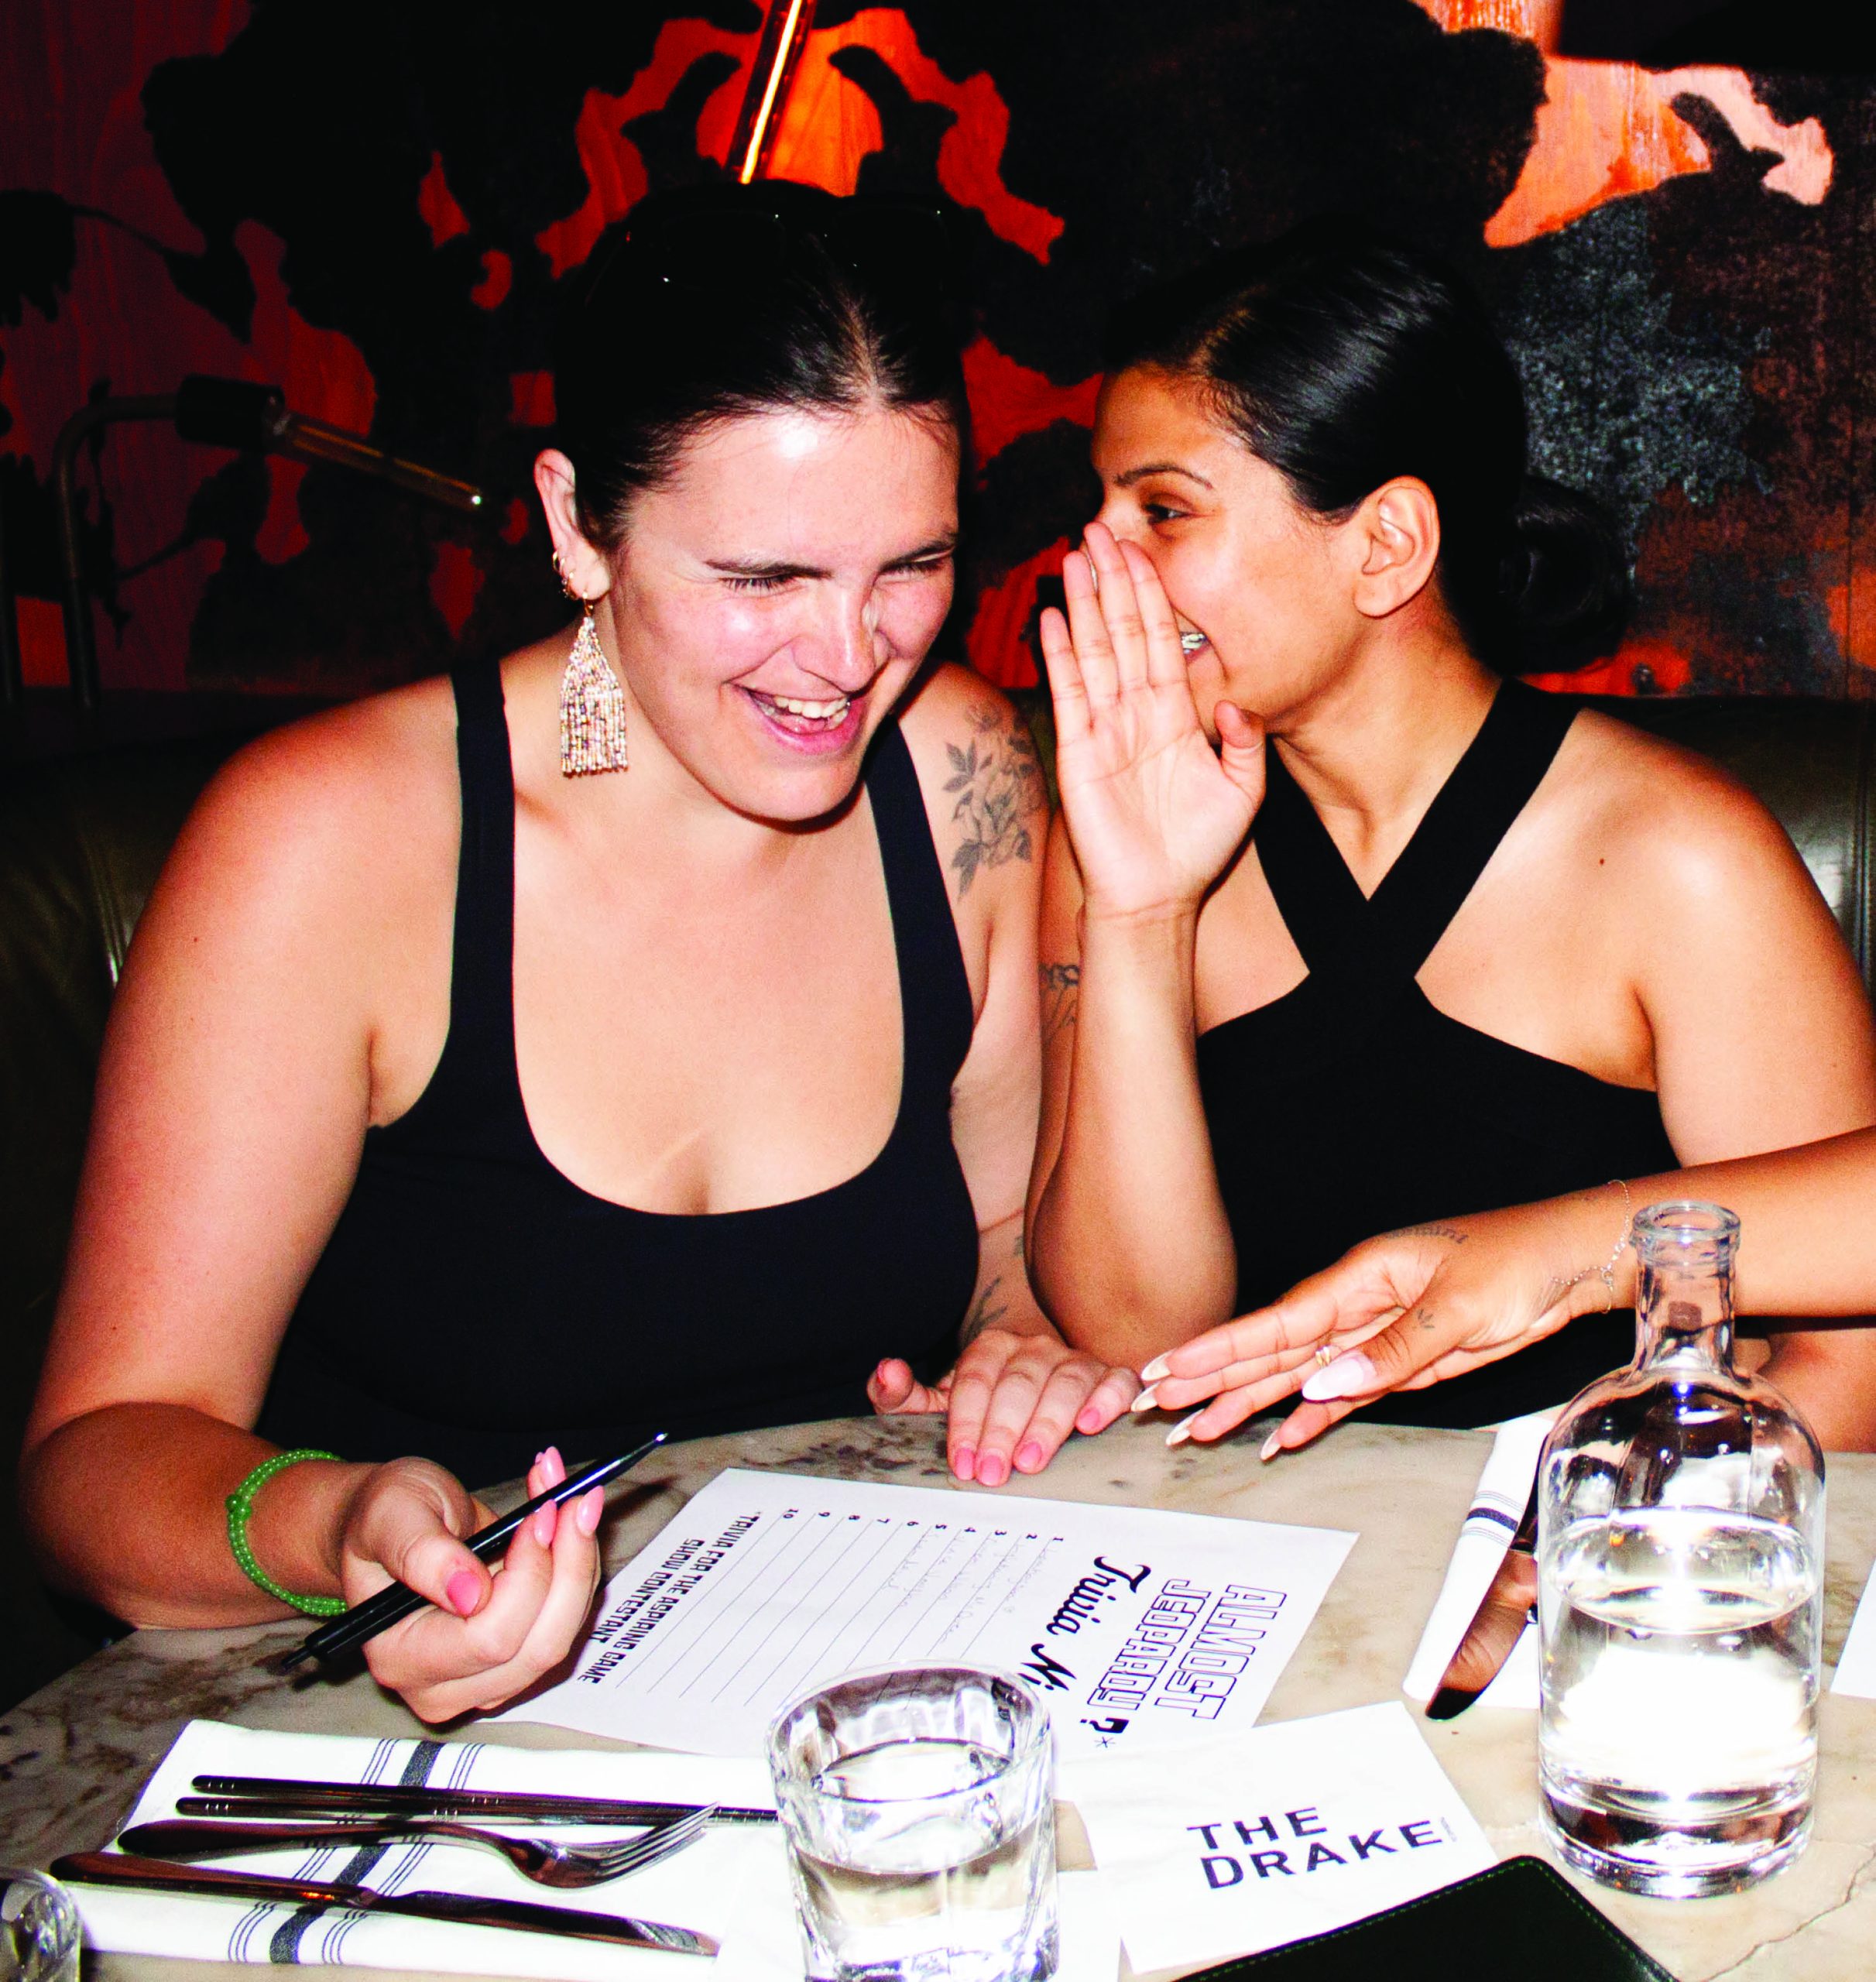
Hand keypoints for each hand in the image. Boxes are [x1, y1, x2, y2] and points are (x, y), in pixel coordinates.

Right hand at [339, 1446, 603, 1722]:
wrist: (398, 1525)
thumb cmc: (386, 1520)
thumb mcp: (390, 1514)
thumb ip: (421, 1552)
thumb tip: (468, 1594)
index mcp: (401, 1657)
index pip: (489, 1640)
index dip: (528, 1575)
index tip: (538, 1513)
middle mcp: (444, 1685)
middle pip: (539, 1646)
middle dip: (569, 1566)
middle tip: (571, 1498)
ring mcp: (487, 1679)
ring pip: (563, 1632)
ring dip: (579, 1559)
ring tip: (564, 1496)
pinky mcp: (519, 1657)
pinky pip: (569, 1618)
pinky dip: (577, 1564)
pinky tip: (562, 1519)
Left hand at [869, 1330, 1138, 1484]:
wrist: (1028, 1409)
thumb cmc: (980, 1413)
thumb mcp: (936, 1408)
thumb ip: (902, 1395)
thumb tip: (886, 1371)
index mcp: (990, 1350)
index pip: (976, 1380)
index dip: (967, 1421)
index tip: (963, 1461)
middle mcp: (1034, 1349)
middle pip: (1020, 1382)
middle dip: (1003, 1429)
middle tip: (993, 1471)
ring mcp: (1073, 1362)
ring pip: (1066, 1382)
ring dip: (1048, 1422)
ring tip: (1032, 1460)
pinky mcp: (1108, 1379)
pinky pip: (1114, 1381)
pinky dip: (1106, 1399)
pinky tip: (1092, 1424)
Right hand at [1039, 522, 1264, 922]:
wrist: (1157, 897)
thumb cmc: (1197, 849)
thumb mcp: (1243, 790)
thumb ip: (1246, 743)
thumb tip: (1236, 702)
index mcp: (1174, 714)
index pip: (1163, 639)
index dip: (1153, 593)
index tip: (1143, 548)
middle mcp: (1136, 712)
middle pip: (1123, 631)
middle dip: (1112, 579)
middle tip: (1098, 529)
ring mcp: (1104, 728)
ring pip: (1094, 651)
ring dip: (1084, 602)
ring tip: (1073, 555)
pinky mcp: (1078, 750)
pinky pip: (1069, 693)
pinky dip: (1060, 654)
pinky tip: (1052, 616)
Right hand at [1140, 1204, 1592, 1453]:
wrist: (1573, 1262)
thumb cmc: (1518, 1261)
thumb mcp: (1458, 1308)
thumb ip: (1391, 1352)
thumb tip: (1322, 1387)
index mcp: (1361, 1276)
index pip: (1277, 1321)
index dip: (1219, 1348)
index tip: (1168, 1367)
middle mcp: (1359, 1305)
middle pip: (1273, 1350)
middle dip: (1213, 1377)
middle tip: (1155, 1404)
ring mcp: (1378, 1335)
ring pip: (1299, 1375)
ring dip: (1249, 1402)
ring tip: (1196, 1428)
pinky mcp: (1405, 1362)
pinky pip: (1346, 1395)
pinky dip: (1312, 1417)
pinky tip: (1279, 1440)